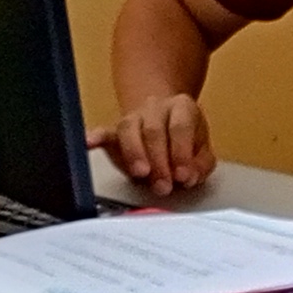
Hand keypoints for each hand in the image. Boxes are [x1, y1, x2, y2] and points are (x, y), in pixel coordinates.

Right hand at [89, 93, 216, 195]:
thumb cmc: (185, 140)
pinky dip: (96, 137)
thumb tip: (189, 176)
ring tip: (140, 174)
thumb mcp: (202, 151)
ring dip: (134, 154)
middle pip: (153, 130)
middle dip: (158, 161)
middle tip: (163, 185)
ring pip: (128, 129)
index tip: (182, 175)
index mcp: (182, 108)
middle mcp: (156, 108)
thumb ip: (200, 164)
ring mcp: (133, 117)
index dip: (181, 152)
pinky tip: (90, 143)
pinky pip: (104, 131)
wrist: (165, 120)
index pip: (180, 127)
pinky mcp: (115, 130)